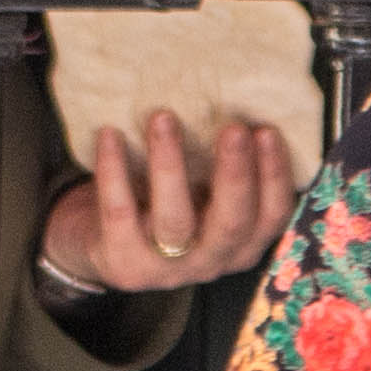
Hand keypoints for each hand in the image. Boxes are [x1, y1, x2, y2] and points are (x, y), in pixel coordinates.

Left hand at [43, 110, 300, 298]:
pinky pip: (119, 214)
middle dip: (235, 173)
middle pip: (233, 223)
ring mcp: (167, 270)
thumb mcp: (198, 190)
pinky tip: (110, 134)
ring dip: (170, 166)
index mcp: (242, 244)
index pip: (273, 216)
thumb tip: (231, 100)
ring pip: (175, 221)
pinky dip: (114, 171)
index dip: (274, 175)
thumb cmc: (159, 202)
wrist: (96, 245)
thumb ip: (216, 165)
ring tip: (163, 118)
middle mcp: (212, 261)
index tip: (266, 130)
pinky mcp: (124, 265)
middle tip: (234, 128)